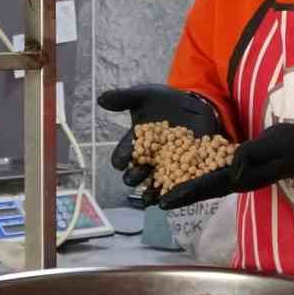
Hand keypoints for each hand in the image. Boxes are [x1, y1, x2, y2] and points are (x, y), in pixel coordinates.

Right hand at [98, 84, 222, 205]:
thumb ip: (124, 98)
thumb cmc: (165, 101)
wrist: (193, 102)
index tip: (121, 161)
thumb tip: (100, 99)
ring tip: (152, 198)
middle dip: (134, 176)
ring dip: (152, 192)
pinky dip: (177, 191)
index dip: (120, 159)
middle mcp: (147, 159)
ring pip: (154, 185)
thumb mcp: (145, 96)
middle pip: (135, 174)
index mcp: (134, 144)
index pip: (122, 156)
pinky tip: (177, 196)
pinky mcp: (185, 168)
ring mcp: (166, 166)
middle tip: (137, 175)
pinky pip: (179, 183)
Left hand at [159, 122, 293, 209]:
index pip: (208, 187)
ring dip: (187, 187)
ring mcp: (239, 175)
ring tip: (165, 190)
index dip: (186, 193)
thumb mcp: (272, 146)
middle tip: (156, 201)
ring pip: (207, 184)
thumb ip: (251, 156)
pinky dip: (198, 175)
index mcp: (243, 178)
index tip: (165, 201)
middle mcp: (237, 180)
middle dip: (181, 195)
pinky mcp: (240, 167)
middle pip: (203, 189)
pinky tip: (187, 172)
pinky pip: (214, 174)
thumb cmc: (289, 144)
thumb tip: (230, 169)